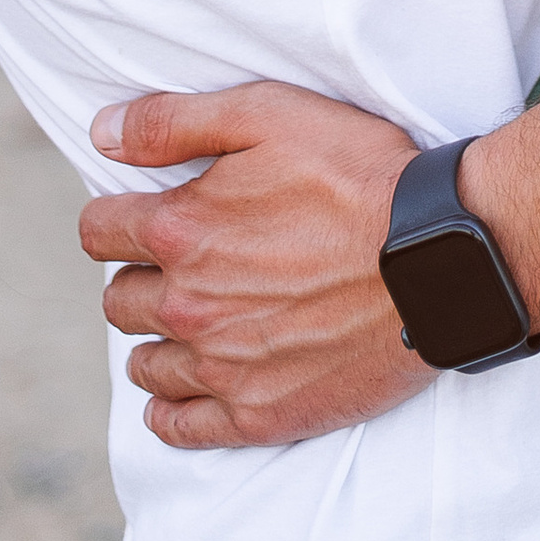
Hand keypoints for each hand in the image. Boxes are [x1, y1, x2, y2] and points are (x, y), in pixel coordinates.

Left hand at [77, 81, 422, 449]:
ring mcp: (221, 367)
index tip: (141, 215)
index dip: (117, 217)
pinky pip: (179, 427)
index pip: (99, 231)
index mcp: (182, 230)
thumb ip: (175, 121)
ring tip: (193, 318)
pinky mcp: (258, 414)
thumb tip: (100, 132)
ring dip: (157, 338)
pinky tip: (184, 390)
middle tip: (182, 262)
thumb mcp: (270, 114)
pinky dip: (170, 410)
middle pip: (118, 300)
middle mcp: (188, 304)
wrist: (440, 255)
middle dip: (140, 276)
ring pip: (144, 362)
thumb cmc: (360, 174)